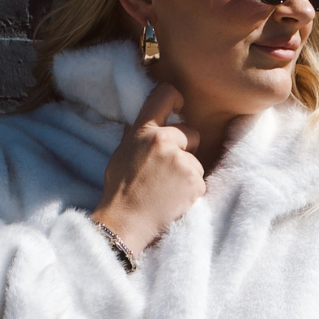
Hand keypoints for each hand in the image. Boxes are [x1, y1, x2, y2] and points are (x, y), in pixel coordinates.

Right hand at [90, 82, 206, 259]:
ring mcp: (181, 161)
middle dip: (186, 150)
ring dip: (188, 175)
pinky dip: (191, 193)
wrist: (124, 224)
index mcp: (144, 132)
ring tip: (167, 192)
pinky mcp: (194, 182)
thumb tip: (142, 124)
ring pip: (197, 162)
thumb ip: (135, 137)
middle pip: (192, 133)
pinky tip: (174, 202)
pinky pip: (200, 183)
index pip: (164, 94)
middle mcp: (164, 141)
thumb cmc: (119, 193)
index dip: (175, 98)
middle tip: (167, 173)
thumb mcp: (121, 156)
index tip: (180, 107)